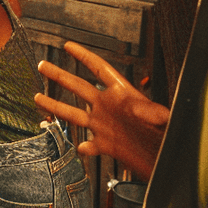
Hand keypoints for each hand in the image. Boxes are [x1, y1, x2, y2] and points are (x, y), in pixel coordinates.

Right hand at [36, 42, 169, 179]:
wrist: (168, 161)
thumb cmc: (170, 138)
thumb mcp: (164, 119)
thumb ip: (150, 111)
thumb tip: (135, 106)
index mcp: (122, 95)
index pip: (100, 70)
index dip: (84, 56)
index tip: (68, 46)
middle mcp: (109, 108)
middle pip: (78, 87)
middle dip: (59, 75)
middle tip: (42, 66)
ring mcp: (105, 126)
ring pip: (74, 114)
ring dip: (55, 106)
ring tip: (37, 98)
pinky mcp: (107, 146)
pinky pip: (88, 145)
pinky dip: (82, 147)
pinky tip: (79, 148)